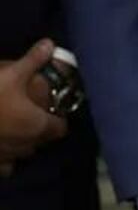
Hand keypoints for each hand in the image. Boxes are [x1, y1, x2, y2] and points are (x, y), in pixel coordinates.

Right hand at [0, 40, 67, 173]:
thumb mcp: (11, 74)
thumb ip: (32, 61)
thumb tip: (49, 44)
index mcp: (38, 126)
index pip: (60, 128)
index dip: (58, 118)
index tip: (52, 109)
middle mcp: (29, 146)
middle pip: (43, 139)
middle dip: (41, 128)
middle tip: (31, 113)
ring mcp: (10, 157)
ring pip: (25, 151)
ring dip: (24, 141)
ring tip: (14, 125)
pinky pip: (6, 165)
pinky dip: (6, 157)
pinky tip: (0, 144)